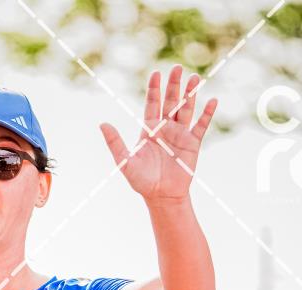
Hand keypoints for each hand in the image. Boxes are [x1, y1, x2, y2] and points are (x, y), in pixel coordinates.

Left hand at [100, 65, 217, 203]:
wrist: (161, 197)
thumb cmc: (142, 181)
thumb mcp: (125, 162)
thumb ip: (115, 143)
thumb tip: (102, 124)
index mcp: (150, 129)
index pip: (152, 104)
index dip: (154, 89)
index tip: (156, 73)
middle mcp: (166, 128)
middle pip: (171, 102)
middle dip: (174, 85)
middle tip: (176, 68)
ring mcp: (180, 135)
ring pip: (186, 109)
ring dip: (191, 94)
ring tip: (195, 78)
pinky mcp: (193, 144)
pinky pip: (201, 126)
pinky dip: (207, 114)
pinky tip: (212, 100)